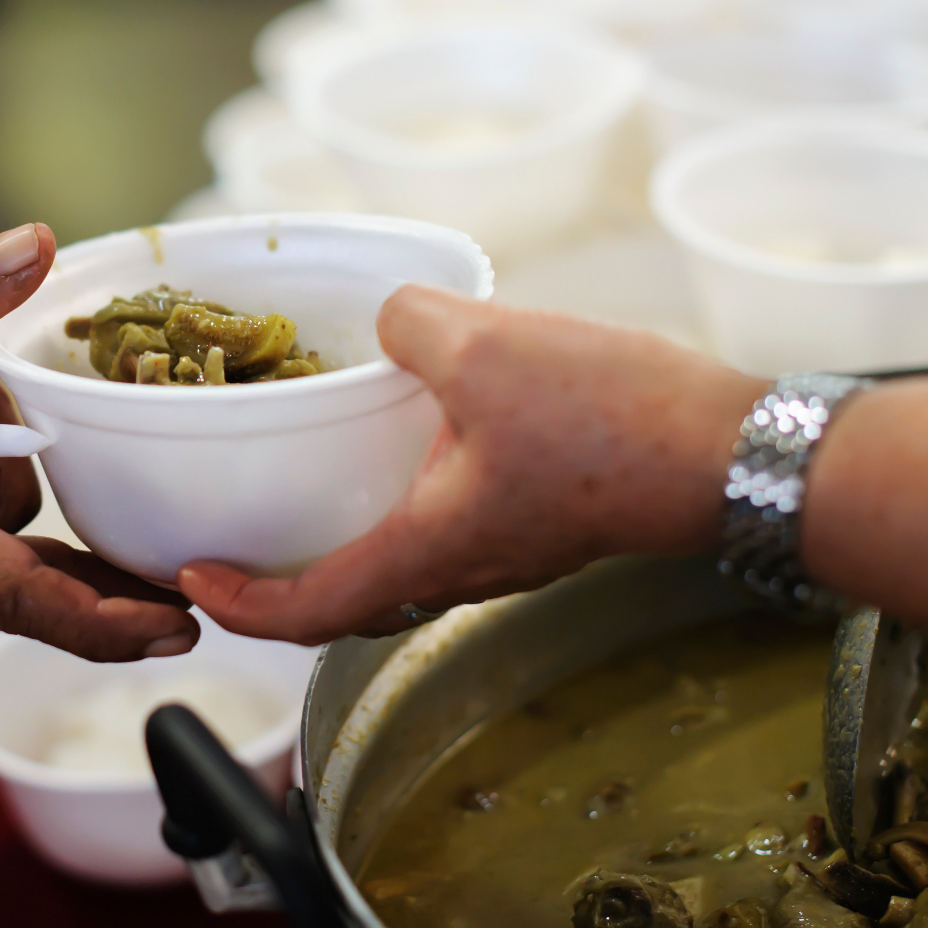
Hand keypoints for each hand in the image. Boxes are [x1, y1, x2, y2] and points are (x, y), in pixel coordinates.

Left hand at [176, 287, 765, 644]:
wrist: (731, 452)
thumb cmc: (615, 421)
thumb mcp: (484, 347)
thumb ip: (408, 323)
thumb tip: (388, 316)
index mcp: (429, 549)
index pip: (311, 611)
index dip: (244, 605)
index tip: (195, 578)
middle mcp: (460, 568)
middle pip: (348, 600)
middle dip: (281, 580)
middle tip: (234, 539)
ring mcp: (503, 550)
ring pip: (398, 567)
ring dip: (341, 540)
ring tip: (301, 484)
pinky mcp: (538, 521)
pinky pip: (444, 530)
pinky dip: (398, 506)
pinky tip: (403, 440)